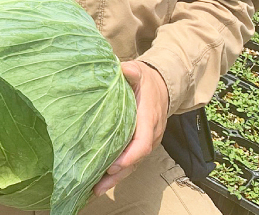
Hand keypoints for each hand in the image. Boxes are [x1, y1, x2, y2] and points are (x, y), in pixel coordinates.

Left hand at [93, 60, 169, 195]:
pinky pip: (130, 161)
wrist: (163, 86)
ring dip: (116, 178)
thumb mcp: (140, 71)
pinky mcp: (140, 144)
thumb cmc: (146, 80)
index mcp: (149, 118)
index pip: (142, 142)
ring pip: (133, 164)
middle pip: (136, 160)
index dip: (129, 156)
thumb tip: (125, 69)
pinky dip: (118, 172)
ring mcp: (147, 141)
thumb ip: (132, 72)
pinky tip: (101, 180)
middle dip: (119, 174)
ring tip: (96, 190)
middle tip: (99, 185)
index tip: (113, 164)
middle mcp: (150, 134)